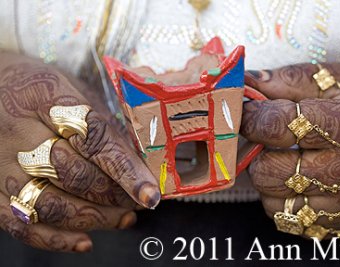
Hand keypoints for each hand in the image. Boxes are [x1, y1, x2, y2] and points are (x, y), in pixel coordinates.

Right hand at [0, 53, 159, 251]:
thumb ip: (102, 123)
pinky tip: (85, 240)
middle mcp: (20, 131)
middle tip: (140, 202)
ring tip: (123, 218)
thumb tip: (140, 161)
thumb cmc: (39, 87)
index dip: (126, 170)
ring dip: (94, 219)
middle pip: (74, 176)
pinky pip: (20, 224)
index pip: (95, 139)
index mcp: (47, 97)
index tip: (150, 193)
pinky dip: (56, 239)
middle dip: (115, 196)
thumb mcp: (73, 88)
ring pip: (50, 205)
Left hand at [241, 63, 339, 236]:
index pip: (276, 125)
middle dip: (258, 151)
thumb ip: (291, 80)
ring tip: (285, 159)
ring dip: (269, 179)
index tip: (244, 111)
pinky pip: (289, 221)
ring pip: (273, 201)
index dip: (249, 117)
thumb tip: (247, 83)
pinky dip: (283, 201)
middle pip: (267, 171)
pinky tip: (297, 183)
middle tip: (267, 138)